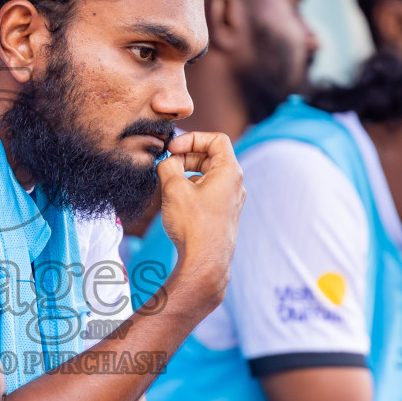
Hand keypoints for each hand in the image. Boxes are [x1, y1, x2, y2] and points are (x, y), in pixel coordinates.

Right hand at [156, 130, 243, 305]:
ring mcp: (230, 200)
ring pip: (207, 175)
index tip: (173, 149)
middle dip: (186, 156)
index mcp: (229, 171)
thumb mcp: (174, 188)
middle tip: (166, 165)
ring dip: (187, 173)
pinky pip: (207, 191)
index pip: (216, 139)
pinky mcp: (222, 213)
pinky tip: (176, 200)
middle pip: (211, 156)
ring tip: (168, 184)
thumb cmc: (193, 225)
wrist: (204, 262)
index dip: (193, 138)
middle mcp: (235, 184)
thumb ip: (168, 165)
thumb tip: (167, 162)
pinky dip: (191, 188)